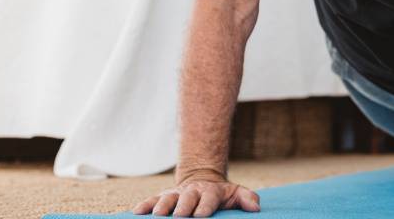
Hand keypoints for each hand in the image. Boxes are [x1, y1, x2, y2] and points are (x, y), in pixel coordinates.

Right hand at [133, 170, 259, 216]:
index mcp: (210, 193)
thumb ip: (247, 198)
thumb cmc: (221, 194)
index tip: (200, 216)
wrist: (203, 180)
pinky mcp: (164, 197)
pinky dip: (145, 206)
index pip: (208, 200)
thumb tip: (255, 208)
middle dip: (182, 208)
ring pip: (168, 199)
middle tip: (179, 217)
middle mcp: (192, 192)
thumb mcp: (236, 193)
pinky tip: (137, 213)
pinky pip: (152, 200)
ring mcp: (177, 194)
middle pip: (186, 199)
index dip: (204, 207)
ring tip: (158, 216)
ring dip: (162, 207)